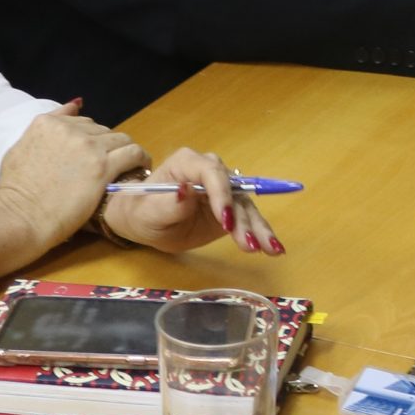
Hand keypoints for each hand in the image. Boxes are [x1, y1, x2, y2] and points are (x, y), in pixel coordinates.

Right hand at [0, 102, 151, 271]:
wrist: (21, 217)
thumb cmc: (16, 191)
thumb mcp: (20, 149)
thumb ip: (48, 126)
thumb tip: (76, 105)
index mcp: (48, 123)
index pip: (83, 122)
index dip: (92, 139)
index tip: (97, 153)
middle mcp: (69, 130)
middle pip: (103, 131)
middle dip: (108, 146)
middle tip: (112, 164)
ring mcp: (87, 147)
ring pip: (122, 139)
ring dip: (126, 152)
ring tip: (131, 166)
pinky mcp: (103, 167)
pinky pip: (133, 153)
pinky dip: (141, 159)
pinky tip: (141, 168)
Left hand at [103, 147, 283, 256]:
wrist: (143, 221)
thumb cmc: (141, 211)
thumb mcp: (148, 211)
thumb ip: (168, 202)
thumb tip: (187, 190)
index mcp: (188, 164)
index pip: (212, 173)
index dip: (222, 195)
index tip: (225, 222)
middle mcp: (210, 172)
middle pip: (234, 190)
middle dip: (243, 218)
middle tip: (249, 243)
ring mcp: (223, 189)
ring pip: (245, 206)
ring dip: (258, 228)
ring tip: (271, 250)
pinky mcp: (230, 207)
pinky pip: (247, 219)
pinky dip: (260, 233)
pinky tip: (273, 249)